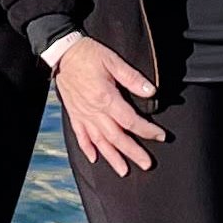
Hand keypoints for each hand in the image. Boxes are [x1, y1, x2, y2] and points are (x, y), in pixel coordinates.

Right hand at [49, 37, 168, 179]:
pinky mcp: (74, 114)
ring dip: (112, 157)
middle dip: (133, 152)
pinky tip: (94, 158)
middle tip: (146, 164)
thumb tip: (151, 91)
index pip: (130, 121)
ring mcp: (83, 115)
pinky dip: (87, 148)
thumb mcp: (113, 61)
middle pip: (116, 137)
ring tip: (123, 170)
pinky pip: (80, 135)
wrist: (62, 52)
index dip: (147, 130)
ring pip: (99, 141)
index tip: (160, 136)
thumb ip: (132, 78)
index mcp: (106, 98)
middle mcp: (94, 111)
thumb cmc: (88, 54)